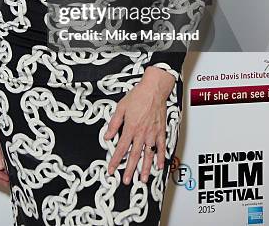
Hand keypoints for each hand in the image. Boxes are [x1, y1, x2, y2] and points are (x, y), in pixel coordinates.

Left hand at [103, 67, 175, 184]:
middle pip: (134, 155)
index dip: (115, 160)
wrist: (154, 89)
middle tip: (127, 180)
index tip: (111, 168)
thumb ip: (113, 123)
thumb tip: (107, 136)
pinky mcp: (161, 131)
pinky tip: (160, 165)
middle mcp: (142, 133)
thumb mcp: (121, 107)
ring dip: (145, 168)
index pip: (121, 148)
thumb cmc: (138, 96)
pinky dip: (161, 157)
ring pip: (148, 154)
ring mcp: (152, 133)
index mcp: (130, 128)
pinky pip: (161, 147)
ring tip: (143, 179)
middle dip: (129, 169)